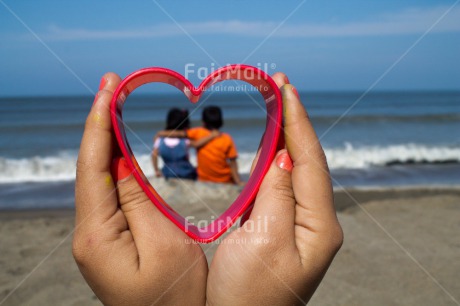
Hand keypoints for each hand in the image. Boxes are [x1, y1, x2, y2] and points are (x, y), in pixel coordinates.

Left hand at [73, 73, 206, 304]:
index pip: (93, 166)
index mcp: (97, 236)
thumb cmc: (177, 299)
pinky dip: (115, 163)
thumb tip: (120, 162)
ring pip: (99, 178)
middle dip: (101, 122)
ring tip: (116, 105)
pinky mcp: (111, 238)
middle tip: (113, 85)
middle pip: (90, 167)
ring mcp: (98, 237)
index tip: (109, 87)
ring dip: (108, 140)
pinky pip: (109, 193)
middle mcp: (89, 233)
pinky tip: (120, 147)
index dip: (100, 122)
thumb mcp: (167, 247)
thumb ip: (139, 202)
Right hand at [206, 73, 342, 304]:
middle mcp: (316, 223)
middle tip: (280, 86)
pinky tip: (272, 146)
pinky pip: (282, 187)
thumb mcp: (263, 241)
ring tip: (278, 105)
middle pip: (308, 161)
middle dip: (295, 121)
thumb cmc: (248, 295)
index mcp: (319, 226)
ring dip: (287, 136)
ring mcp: (300, 227)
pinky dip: (276, 160)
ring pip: (296, 171)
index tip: (286, 87)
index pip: (311, 160)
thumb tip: (284, 158)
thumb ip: (278, 195)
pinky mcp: (281, 230)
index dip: (297, 121)